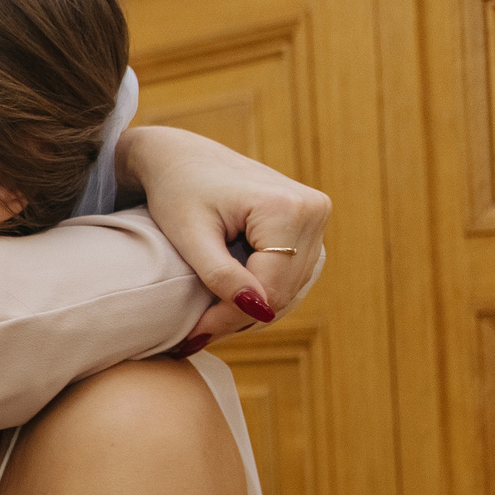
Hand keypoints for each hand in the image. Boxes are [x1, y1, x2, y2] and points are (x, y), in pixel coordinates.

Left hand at [118, 125, 329, 344]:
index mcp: (288, 209)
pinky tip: (225, 302)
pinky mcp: (308, 223)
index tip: (192, 337)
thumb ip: (221, 274)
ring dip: (250, 310)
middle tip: (195, 337)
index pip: (270, 287)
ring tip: (205, 323)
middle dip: (239, 318)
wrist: (181, 157)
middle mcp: (314, 210)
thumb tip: (258, 311)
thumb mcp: (190, 235)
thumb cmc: (177, 191)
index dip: (231, 318)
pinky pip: (290, 274)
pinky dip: (260, 293)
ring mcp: (317, 216)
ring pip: (290, 288)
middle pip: (284, 291)